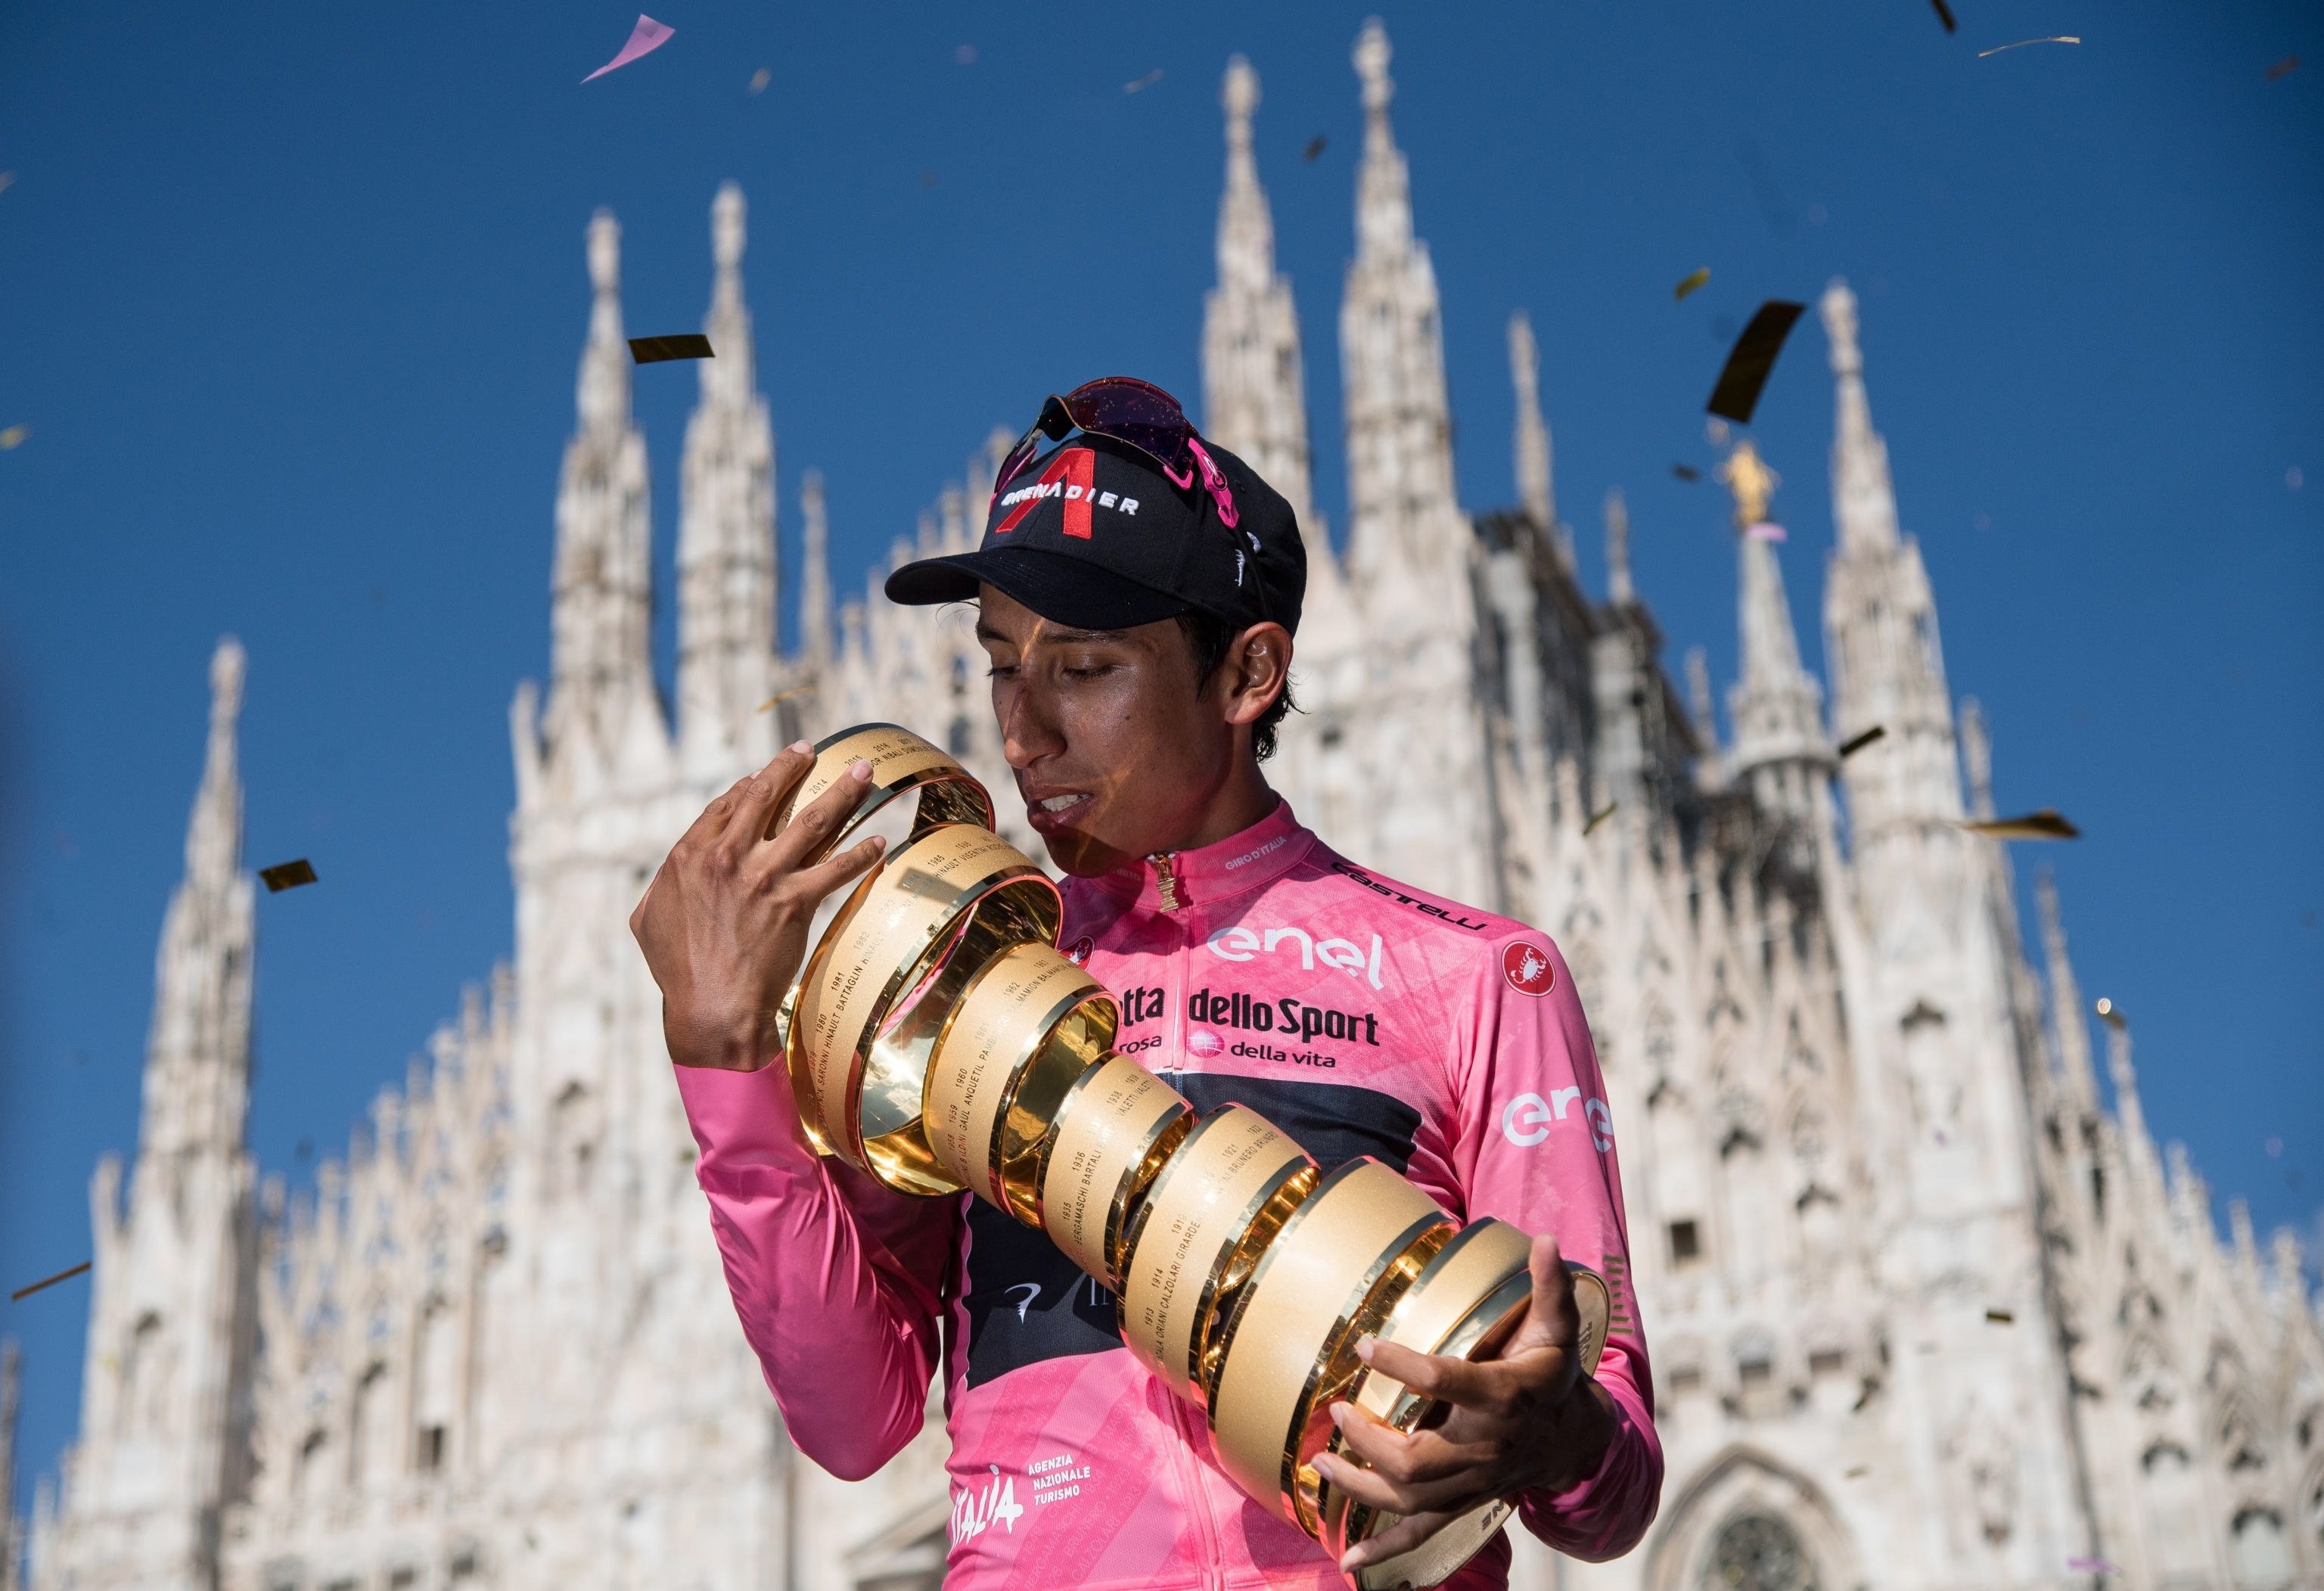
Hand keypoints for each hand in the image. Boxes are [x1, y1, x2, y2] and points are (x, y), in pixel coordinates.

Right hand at [629, 742, 886, 1071]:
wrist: (711, 1008)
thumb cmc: (677, 971)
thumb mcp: (648, 919)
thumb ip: (662, 885)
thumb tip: (674, 872)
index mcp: (689, 855)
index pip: (727, 805)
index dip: (751, 785)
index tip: (768, 774)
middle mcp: (727, 857)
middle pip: (767, 797)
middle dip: (792, 766)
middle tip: (812, 750)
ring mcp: (763, 877)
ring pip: (811, 822)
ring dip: (841, 792)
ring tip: (863, 773)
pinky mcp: (794, 903)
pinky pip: (835, 869)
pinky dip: (860, 854)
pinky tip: (878, 843)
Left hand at [1314, 1233, 1616, 1574]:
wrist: (1577, 1440)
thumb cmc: (1555, 1375)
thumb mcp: (1559, 1329)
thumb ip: (1548, 1286)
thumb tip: (1543, 1238)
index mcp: (1503, 1397)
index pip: (1446, 1381)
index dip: (1403, 1364)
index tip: (1364, 1344)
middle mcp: (1485, 1447)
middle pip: (1417, 1459)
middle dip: (1369, 1441)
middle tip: (1338, 1409)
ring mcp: (1471, 1482)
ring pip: (1411, 1500)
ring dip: (1361, 1487)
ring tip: (1320, 1464)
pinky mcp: (1463, 1502)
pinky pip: (1421, 1534)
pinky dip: (1385, 1552)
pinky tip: (1349, 1562)